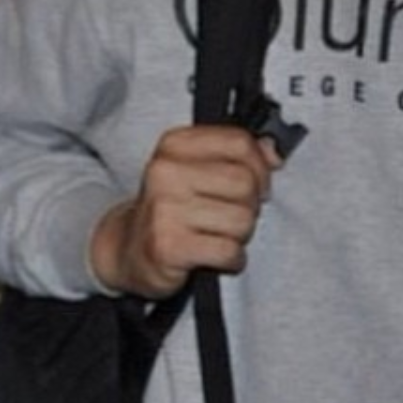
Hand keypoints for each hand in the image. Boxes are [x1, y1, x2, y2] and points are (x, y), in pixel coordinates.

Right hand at [89, 124, 282, 298]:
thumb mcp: (197, 170)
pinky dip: (231, 259)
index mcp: (174, 145)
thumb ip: (238, 155)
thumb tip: (274, 151)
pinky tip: (213, 255)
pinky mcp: (168, 246)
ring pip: (242, 219)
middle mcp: (165, 171)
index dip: (260, 167)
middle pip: (245, 182)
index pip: (239, 142)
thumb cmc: (170, 209)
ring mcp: (164, 208)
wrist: (128, 249)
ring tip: (216, 235)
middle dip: (249, 206)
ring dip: (239, 236)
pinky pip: (229, 251)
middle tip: (229, 215)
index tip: (256, 183)